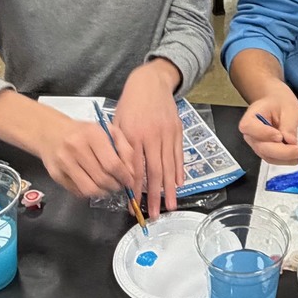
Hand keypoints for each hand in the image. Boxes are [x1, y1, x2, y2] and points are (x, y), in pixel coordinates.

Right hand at [38, 111, 136, 198]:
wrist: (50, 131)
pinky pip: (78, 192)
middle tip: (119, 185)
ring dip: (104, 192)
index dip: (124, 176)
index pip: (112, 164)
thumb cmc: (83, 132)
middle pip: (102, 178)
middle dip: (115, 186)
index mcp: (92, 134)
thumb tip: (131, 172)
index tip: (129, 181)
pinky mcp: (56, 175)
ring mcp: (64, 162)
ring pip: (90, 189)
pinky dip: (90, 192)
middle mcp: (76, 148)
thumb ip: (124, 148)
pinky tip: (93, 184)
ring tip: (108, 187)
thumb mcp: (107, 131)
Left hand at [112, 64, 182, 219]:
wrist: (151, 82)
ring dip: (170, 189)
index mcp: (133, 135)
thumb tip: (121, 173)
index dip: (135, 189)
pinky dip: (179, 171)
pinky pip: (178, 155)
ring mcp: (167, 134)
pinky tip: (179, 185)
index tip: (134, 204)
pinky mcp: (177, 131)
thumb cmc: (130, 103)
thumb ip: (119, 146)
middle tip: (154, 214)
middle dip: (155, 196)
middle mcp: (151, 136)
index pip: (134, 168)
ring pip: (169, 166)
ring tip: (170, 206)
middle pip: (154, 172)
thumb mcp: (117, 122)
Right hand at [238, 87, 297, 164]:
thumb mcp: (289, 108)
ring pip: (270, 157)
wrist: (278, 105)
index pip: (250, 127)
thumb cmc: (280, 103)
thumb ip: (288, 125)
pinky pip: (275, 159)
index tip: (280, 136)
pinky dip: (289, 160)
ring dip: (288, 158)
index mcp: (251, 117)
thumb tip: (290, 141)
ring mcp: (258, 144)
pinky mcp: (266, 151)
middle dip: (284, 152)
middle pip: (262, 147)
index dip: (263, 133)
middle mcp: (251, 134)